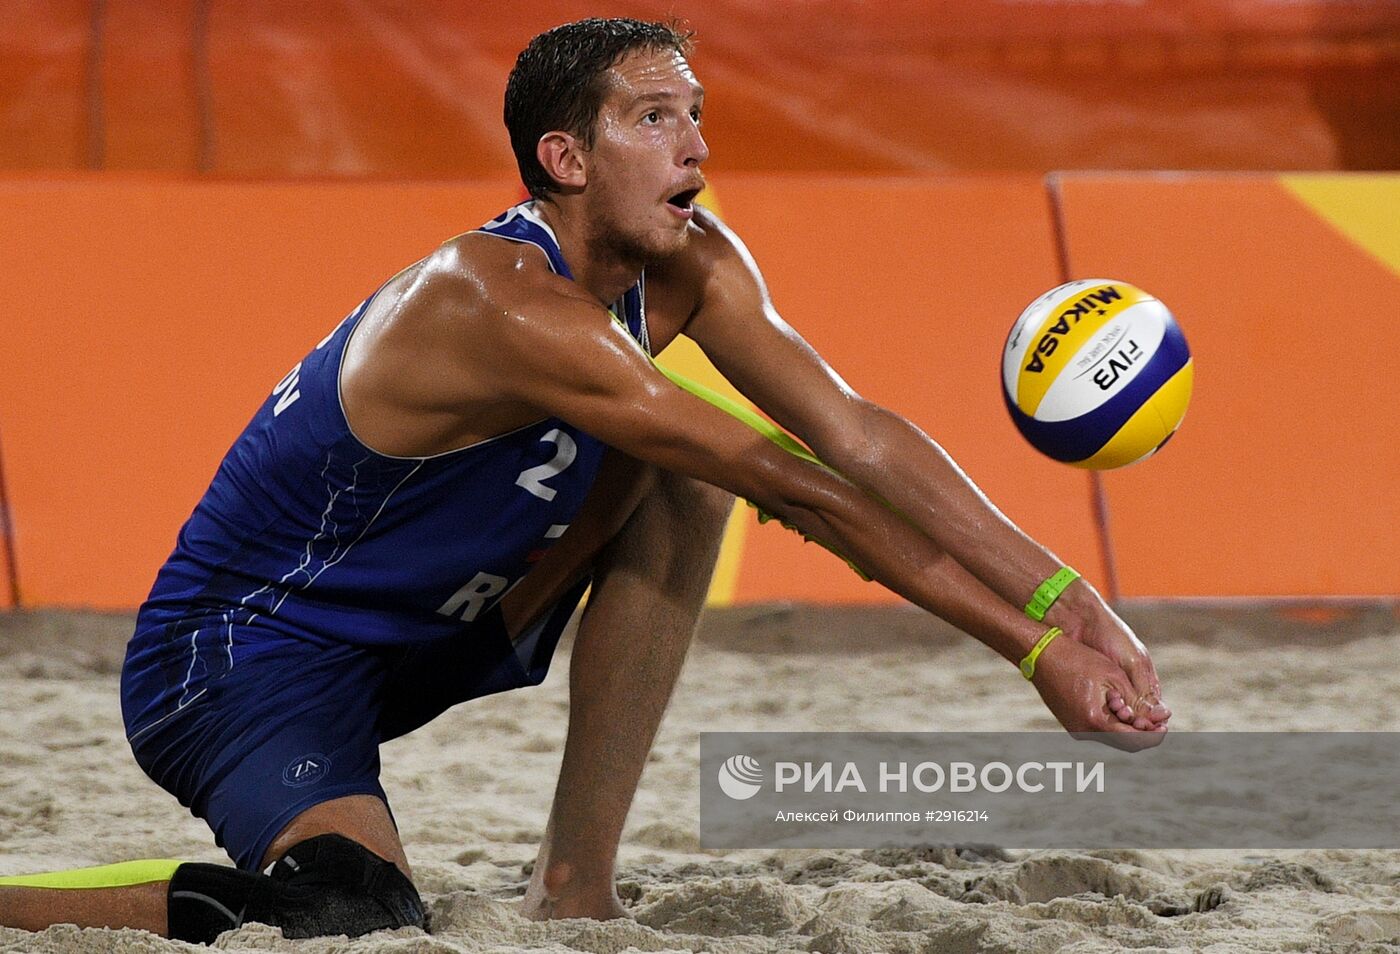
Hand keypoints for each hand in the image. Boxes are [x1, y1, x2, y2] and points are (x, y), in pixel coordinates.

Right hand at [1029, 635, 1166, 750]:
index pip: (1134, 741)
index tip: (1165, 725)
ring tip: (1140, 712)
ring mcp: (1074, 728)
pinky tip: (1120, 708)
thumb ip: (1138, 701)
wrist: (1040, 653)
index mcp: (1095, 721)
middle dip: (1143, 734)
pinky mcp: (1070, 722)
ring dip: (1128, 729)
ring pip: (1111, 738)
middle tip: (1158, 722)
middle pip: (1123, 744)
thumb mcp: (1113, 677)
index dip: (1153, 736)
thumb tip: (1162, 717)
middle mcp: (1083, 731)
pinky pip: (1098, 730)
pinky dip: (1113, 724)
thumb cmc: (1077, 659)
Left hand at [1058, 597, 1170, 729]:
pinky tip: (1096, 718)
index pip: (1154, 712)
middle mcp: (1128, 688)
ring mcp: (1108, 690)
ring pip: (1117, 717)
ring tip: (1113, 717)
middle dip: (1133, 724)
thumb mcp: (1132, 662)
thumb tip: (1164, 715)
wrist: (1077, 620)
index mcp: (1144, 680)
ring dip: (1116, 721)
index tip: (1145, 727)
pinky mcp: (1090, 691)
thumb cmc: (1109, 637)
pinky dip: (1100, 715)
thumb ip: (1144, 688)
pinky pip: (1099, 710)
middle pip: (1135, 718)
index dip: (1151, 723)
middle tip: (1126, 722)